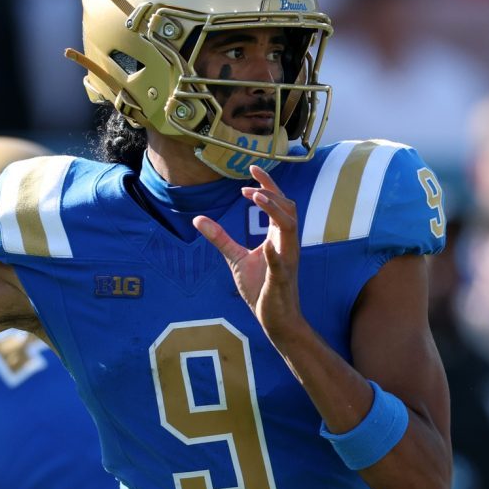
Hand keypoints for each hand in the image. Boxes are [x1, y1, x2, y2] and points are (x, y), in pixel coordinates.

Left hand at [195, 164, 308, 342]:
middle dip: (272, 192)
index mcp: (279, 238)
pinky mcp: (281, 280)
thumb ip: (220, 239)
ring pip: (290, 228)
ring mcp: (287, 262)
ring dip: (274, 211)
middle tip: (249, 184)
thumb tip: (198, 219)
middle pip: (288, 208)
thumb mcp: (236, 259)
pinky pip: (282, 263)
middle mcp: (287, 245)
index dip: (268, 184)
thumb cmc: (261, 290)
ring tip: (256, 197)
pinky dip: (276, 253)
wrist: (276, 320)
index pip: (279, 204)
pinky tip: (267, 245)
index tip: (253, 168)